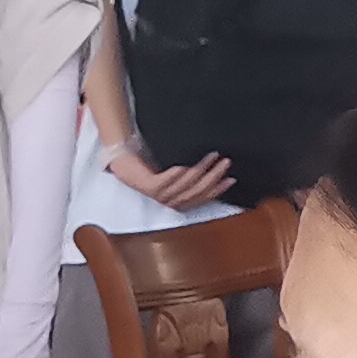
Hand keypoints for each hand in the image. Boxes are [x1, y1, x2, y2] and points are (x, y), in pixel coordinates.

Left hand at [112, 141, 238, 208]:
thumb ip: (190, 174)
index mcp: (177, 201)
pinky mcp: (148, 186)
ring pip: (184, 185)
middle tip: (226, 162)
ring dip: (200, 170)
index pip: (202, 197)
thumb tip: (213, 165)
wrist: (125, 161)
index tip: (232, 179)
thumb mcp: (175, 171)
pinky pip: (165, 182)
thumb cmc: (151, 165)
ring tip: (212, 156)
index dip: (218, 189)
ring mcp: (158, 195)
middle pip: (196, 192)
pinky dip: (175, 175)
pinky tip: (184, 166)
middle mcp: (169, 201)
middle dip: (214, 177)